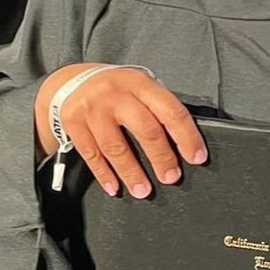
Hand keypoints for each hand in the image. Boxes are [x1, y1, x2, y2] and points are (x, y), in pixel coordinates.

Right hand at [34, 63, 207, 199]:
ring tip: (143, 190)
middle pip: (145, 128)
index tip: (196, 156)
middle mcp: (116, 93)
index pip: (169, 110)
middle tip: (170, 177)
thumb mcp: (139, 86)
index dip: (186, 136)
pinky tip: (114, 186)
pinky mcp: (73, 122)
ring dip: (132, 173)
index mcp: (140, 83)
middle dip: (161, 157)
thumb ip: (158, 108)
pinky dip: (104, 174)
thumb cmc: (116, 89)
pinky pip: (91, 154)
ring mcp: (93, 108)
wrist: (74, 79)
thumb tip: (184, 142)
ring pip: (116, 147)